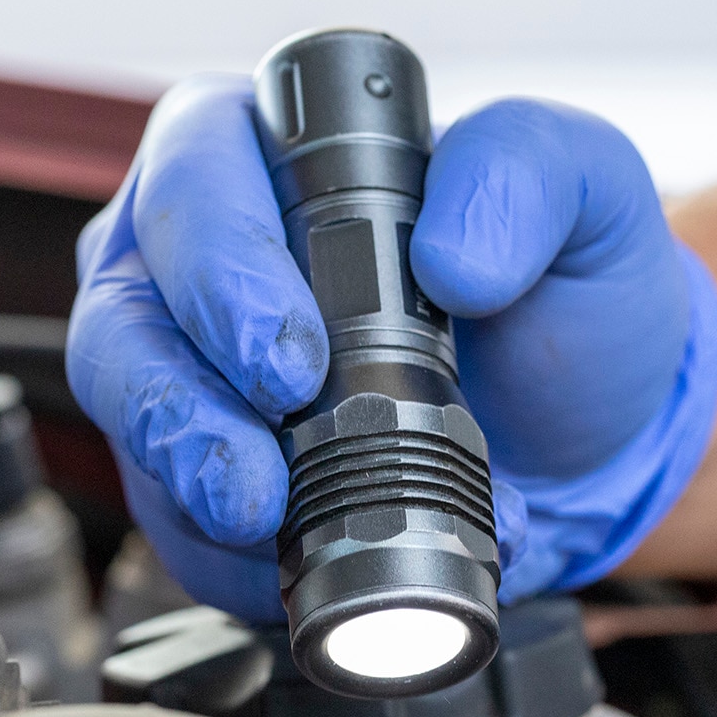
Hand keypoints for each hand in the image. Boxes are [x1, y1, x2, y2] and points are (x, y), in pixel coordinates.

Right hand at [68, 73, 716, 620]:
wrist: (587, 438)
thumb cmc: (567, 293)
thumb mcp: (589, 197)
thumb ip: (527, 174)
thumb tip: (451, 256)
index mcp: (269, 150)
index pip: (196, 175)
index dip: (223, 270)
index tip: (294, 360)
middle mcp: (197, 253)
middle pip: (126, 315)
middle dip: (179, 406)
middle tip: (258, 480)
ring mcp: (184, 367)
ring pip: (130, 422)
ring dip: (195, 486)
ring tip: (277, 530)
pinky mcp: (196, 472)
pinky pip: (174, 522)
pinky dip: (234, 559)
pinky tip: (304, 566)